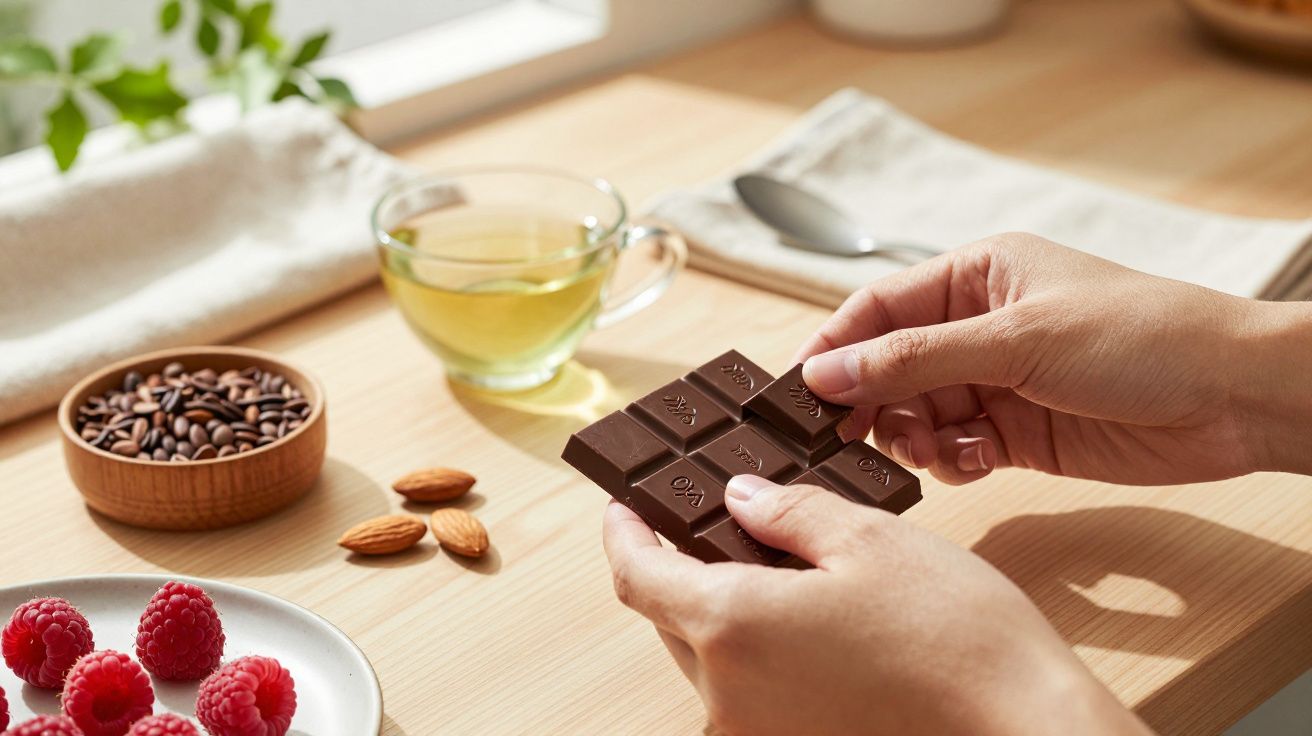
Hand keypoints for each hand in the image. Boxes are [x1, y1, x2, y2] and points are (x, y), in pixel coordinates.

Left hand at [603, 477, 1151, 735]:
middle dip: (681, 568)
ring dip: (722, 613)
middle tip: (714, 523)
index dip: (623, 534)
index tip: (623, 507)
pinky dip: (755, 652)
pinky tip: (805, 623)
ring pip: (709, 659)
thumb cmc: (956, 636)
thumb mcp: (869, 540)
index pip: (636, 576)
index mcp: (732, 628)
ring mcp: (758, 734)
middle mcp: (728, 695)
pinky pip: (746, 694)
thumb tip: (741, 498)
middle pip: (670, 620)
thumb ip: (789, 513)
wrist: (1025, 730)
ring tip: (774, 567)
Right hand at [795, 233, 1311, 485]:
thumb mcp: (1016, 339)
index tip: (796, 392)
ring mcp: (996, 382)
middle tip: (848, 438)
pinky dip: (951, 461)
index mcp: (974, 277)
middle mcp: (978, 327)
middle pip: (888, 366)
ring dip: (913, 436)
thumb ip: (914, 359)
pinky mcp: (1017, 434)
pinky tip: (975, 462)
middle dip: (870, 402)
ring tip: (934, 448)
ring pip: (916, 413)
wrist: (1232, 399)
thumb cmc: (1140, 336)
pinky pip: (954, 449)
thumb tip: (824, 374)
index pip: (877, 308)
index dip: (833, 347)